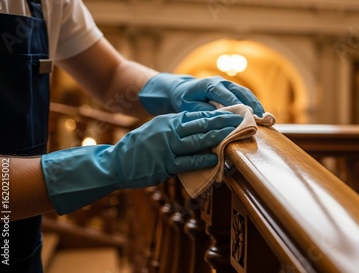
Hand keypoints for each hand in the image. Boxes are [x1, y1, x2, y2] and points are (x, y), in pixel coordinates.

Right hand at [41, 110, 242, 213]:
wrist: (116, 163)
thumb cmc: (140, 148)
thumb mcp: (158, 130)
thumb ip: (177, 128)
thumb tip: (199, 127)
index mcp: (169, 122)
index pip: (198, 116)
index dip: (217, 114)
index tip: (234, 112)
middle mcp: (169, 131)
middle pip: (201, 124)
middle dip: (223, 122)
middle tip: (242, 120)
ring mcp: (167, 148)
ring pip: (197, 140)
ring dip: (218, 137)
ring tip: (234, 134)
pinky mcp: (164, 165)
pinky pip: (187, 161)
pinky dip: (203, 159)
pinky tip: (215, 157)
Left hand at [138, 73, 264, 116]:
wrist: (181, 90)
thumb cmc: (184, 100)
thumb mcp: (190, 108)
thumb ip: (205, 112)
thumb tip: (221, 119)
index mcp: (210, 85)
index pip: (227, 95)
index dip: (239, 106)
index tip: (248, 116)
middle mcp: (221, 82)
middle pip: (241, 92)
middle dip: (253, 105)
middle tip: (263, 118)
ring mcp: (228, 84)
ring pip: (246, 93)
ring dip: (257, 104)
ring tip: (267, 118)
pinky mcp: (232, 90)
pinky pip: (245, 96)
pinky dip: (254, 104)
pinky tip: (261, 115)